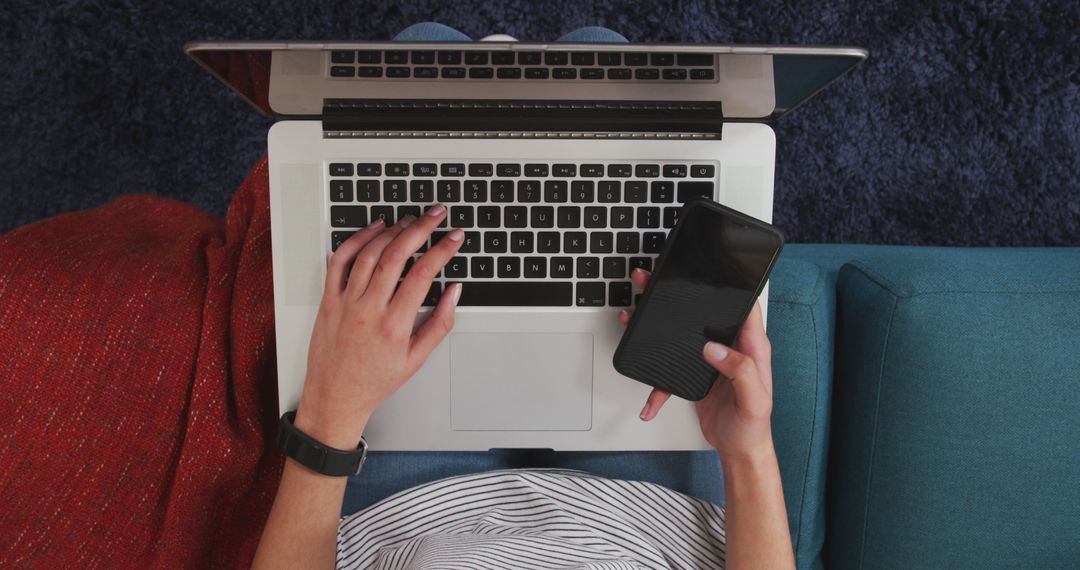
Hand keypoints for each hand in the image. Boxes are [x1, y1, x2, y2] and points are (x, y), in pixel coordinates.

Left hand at [295, 206, 462, 448]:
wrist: (335, 397)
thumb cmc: (376, 381)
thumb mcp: (416, 359)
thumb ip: (440, 323)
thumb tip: (455, 292)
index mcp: (394, 325)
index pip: (423, 274)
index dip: (442, 250)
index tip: (454, 237)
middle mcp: (368, 310)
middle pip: (396, 255)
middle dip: (420, 228)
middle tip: (436, 214)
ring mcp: (345, 302)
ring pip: (369, 253)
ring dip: (392, 231)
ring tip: (410, 220)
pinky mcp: (327, 300)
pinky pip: (339, 261)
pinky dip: (356, 240)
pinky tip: (374, 229)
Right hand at [619, 268, 774, 462]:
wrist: (739, 452)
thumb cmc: (754, 428)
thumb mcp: (754, 401)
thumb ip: (740, 371)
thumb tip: (715, 348)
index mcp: (751, 348)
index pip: (745, 307)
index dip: (731, 286)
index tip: (708, 271)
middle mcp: (731, 349)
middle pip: (706, 313)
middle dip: (680, 297)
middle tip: (655, 283)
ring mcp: (712, 361)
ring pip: (682, 335)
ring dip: (657, 327)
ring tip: (635, 315)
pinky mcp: (695, 374)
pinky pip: (670, 370)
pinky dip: (655, 383)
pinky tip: (649, 398)